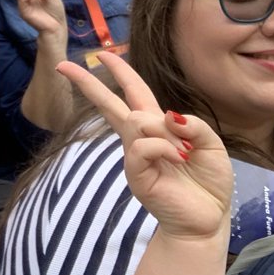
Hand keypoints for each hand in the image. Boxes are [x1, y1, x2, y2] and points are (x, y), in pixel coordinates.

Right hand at [57, 51, 231, 239]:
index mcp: (157, 128)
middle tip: (62, 65)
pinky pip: (143, 146)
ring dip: (164, 132)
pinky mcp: (136, 174)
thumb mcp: (211, 145)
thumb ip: (193, 125)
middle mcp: (140, 139)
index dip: (121, 72)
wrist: (207, 219)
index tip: (102, 55)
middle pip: (109, 104)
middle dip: (87, 83)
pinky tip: (178, 160)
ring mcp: (135, 157)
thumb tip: (167, 115)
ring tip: (183, 155)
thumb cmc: (208, 183)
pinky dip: (164, 148)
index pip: (134, 93)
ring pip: (136, 121)